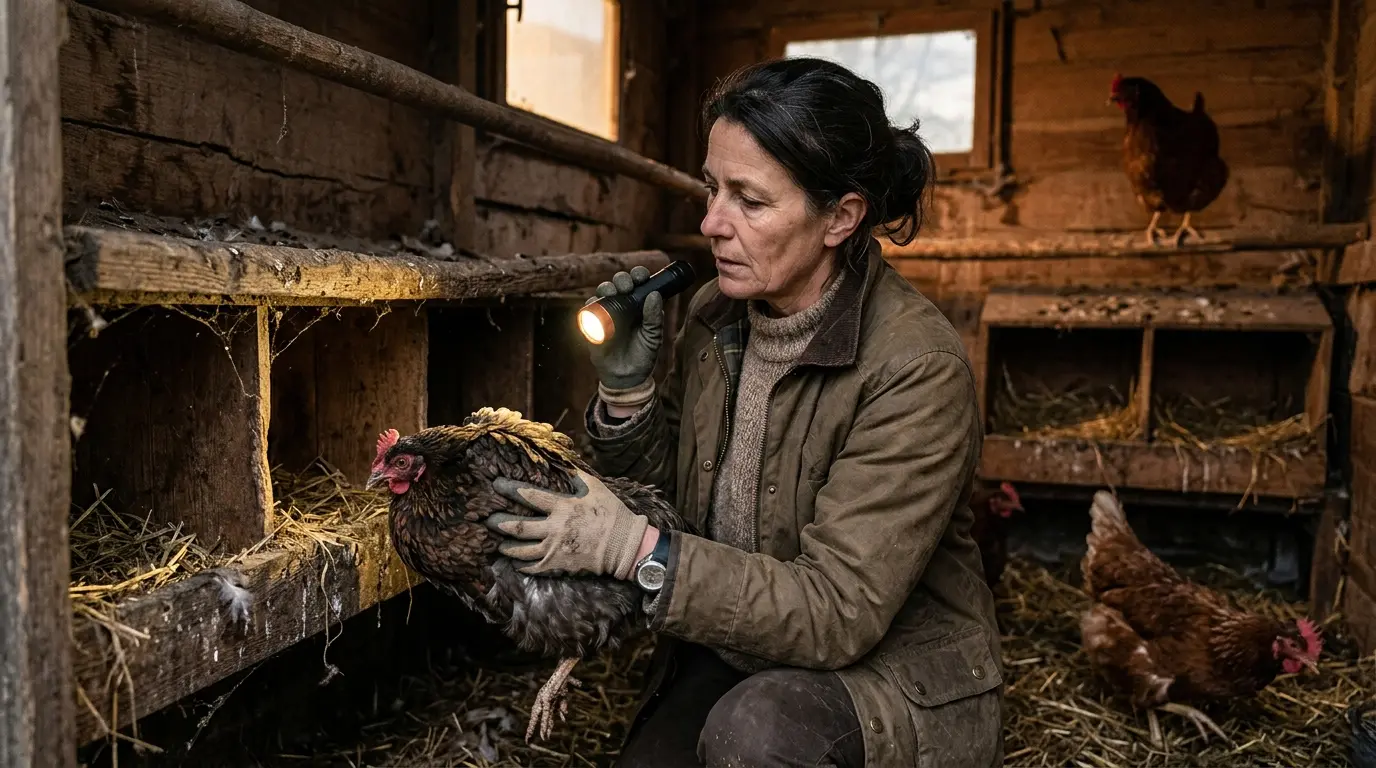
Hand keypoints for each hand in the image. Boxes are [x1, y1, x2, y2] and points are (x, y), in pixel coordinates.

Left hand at [484, 468, 649, 578]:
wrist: (624, 545)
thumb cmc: (612, 513)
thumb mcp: (596, 488)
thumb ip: (577, 477)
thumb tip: (565, 465)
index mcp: (562, 506)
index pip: (529, 495)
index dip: (510, 489)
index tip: (496, 485)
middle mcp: (554, 528)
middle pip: (519, 526)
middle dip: (500, 523)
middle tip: (487, 520)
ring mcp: (555, 549)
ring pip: (522, 549)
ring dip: (507, 546)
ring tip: (499, 544)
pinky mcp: (558, 565)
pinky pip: (534, 567)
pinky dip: (522, 566)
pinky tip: (516, 563)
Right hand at [586, 266, 662, 389]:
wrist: (627, 376)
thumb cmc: (643, 354)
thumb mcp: (653, 336)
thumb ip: (654, 317)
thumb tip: (654, 294)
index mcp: (640, 304)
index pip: (639, 282)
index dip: (638, 274)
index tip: (641, 276)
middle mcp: (623, 304)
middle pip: (619, 282)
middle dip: (622, 279)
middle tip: (626, 286)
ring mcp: (607, 312)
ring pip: (603, 291)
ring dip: (606, 287)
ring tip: (612, 293)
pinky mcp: (593, 323)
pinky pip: (589, 308)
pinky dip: (591, 303)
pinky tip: (597, 304)